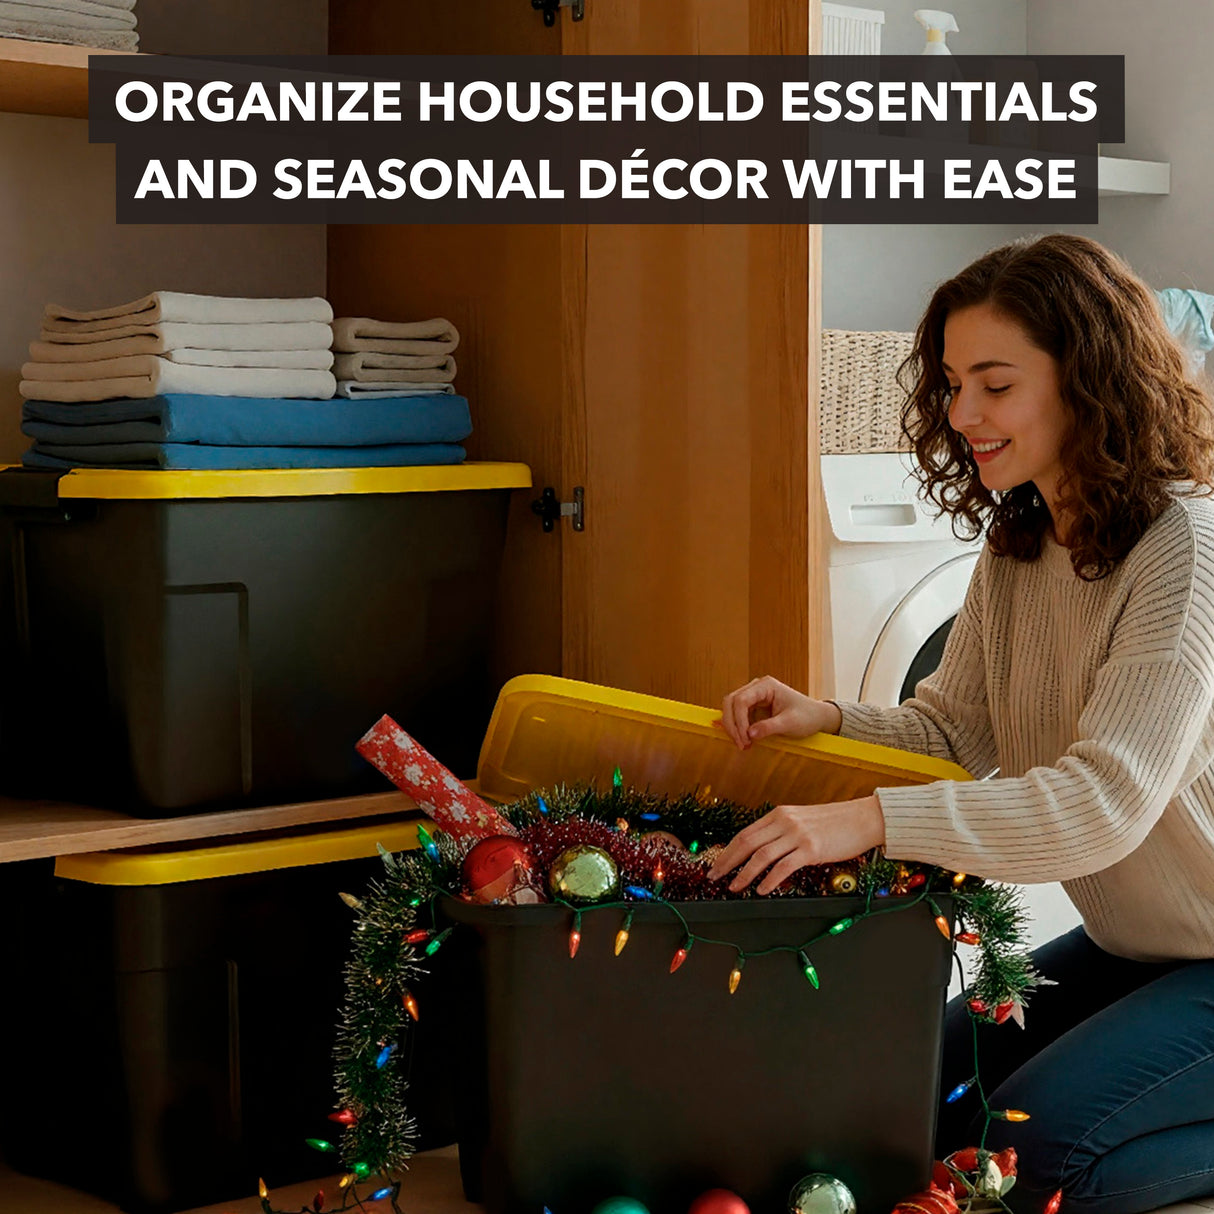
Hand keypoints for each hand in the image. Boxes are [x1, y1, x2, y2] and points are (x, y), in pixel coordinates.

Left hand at [707, 796, 885, 894]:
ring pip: (761, 856)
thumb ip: (782, 832)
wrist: (864, 818)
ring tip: (735, 887)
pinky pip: (784, 867)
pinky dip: (770, 880)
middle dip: (727, 862)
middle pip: (746, 843)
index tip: (717, 864)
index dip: (727, 851)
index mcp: (780, 814)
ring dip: (744, 874)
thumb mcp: (802, 821)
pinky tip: (762, 890)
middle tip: (715, 877)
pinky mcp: (812, 849)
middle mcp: (785, 822)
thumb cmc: (835, 822)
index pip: (745, 834)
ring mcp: (798, 835)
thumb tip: (761, 852)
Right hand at [717, 676, 841, 749]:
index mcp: (766, 685)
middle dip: (732, 724)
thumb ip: (769, 727)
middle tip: (741, 744)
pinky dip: (737, 728)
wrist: (816, 717)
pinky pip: (737, 715)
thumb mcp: (790, 723)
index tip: (746, 739)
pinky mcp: (753, 707)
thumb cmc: (807, 716)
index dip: (739, 721)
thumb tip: (749, 734)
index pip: (741, 700)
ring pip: (730, 708)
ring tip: (743, 744)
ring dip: (733, 727)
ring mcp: (753, 696)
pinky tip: (743, 740)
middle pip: (731, 702)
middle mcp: (756, 687)